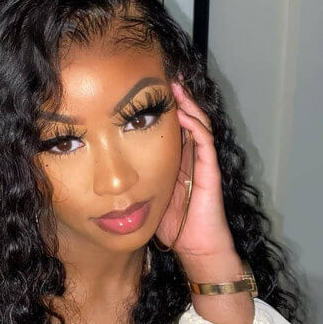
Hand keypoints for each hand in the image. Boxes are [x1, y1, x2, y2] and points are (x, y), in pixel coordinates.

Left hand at [154, 77, 235, 258]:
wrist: (196, 247)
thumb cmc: (173, 226)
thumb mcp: (150, 197)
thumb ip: (139, 181)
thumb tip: (112, 174)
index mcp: (176, 161)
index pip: (170, 128)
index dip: (161, 110)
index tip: (146, 91)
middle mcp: (191, 157)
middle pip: (186, 119)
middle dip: (177, 98)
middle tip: (163, 76)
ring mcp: (203, 162)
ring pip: (198, 124)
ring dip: (187, 104)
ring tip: (175, 85)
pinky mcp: (210, 171)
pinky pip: (205, 141)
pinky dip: (196, 125)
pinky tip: (183, 112)